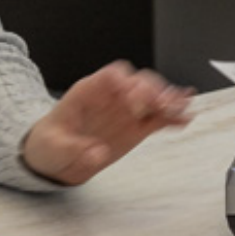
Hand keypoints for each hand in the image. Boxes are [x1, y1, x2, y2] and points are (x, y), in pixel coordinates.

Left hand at [21, 61, 192, 184]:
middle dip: (153, 91)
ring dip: (168, 101)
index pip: (113, 76)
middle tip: (161, 105)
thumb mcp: (52, 147)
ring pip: (153, 96)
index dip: (127, 83)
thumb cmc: (49, 145)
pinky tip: (185, 119)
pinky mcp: (137, 126)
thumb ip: (73, 149)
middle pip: (138, 82)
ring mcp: (127, 110)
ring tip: (182, 108)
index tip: (133, 101)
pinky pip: (158, 117)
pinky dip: (172, 117)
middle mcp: (112, 97)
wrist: (55, 159)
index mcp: (89, 92)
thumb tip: (96, 153)